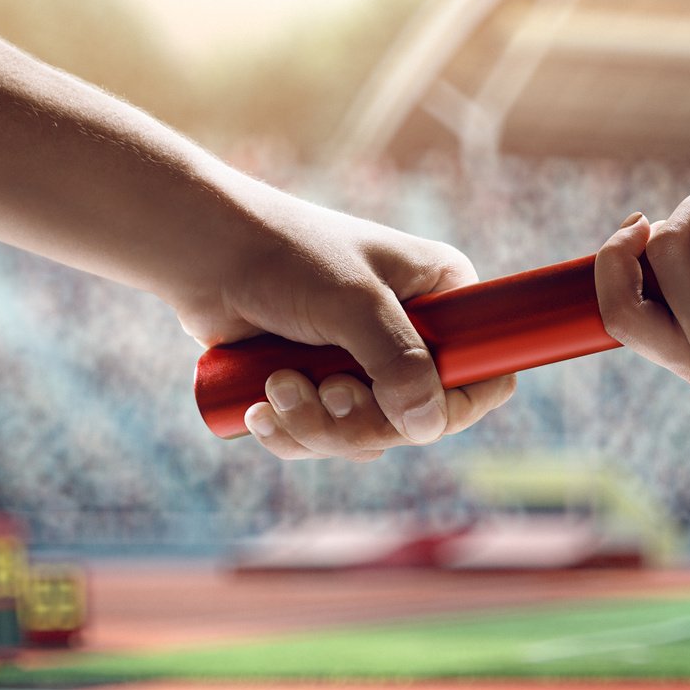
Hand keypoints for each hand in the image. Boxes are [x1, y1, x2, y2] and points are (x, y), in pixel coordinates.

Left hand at [173, 185, 514, 461]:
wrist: (203, 252)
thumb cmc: (284, 256)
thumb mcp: (352, 302)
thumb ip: (397, 361)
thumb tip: (428, 427)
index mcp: (443, 294)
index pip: (486, 368)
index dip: (457, 404)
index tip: (410, 413)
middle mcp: (415, 331)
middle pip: (422, 417)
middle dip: (363, 419)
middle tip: (325, 394)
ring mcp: (368, 362)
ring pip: (370, 435)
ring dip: (318, 427)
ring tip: (275, 389)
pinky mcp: (323, 385)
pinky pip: (328, 437)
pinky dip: (294, 432)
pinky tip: (259, 407)